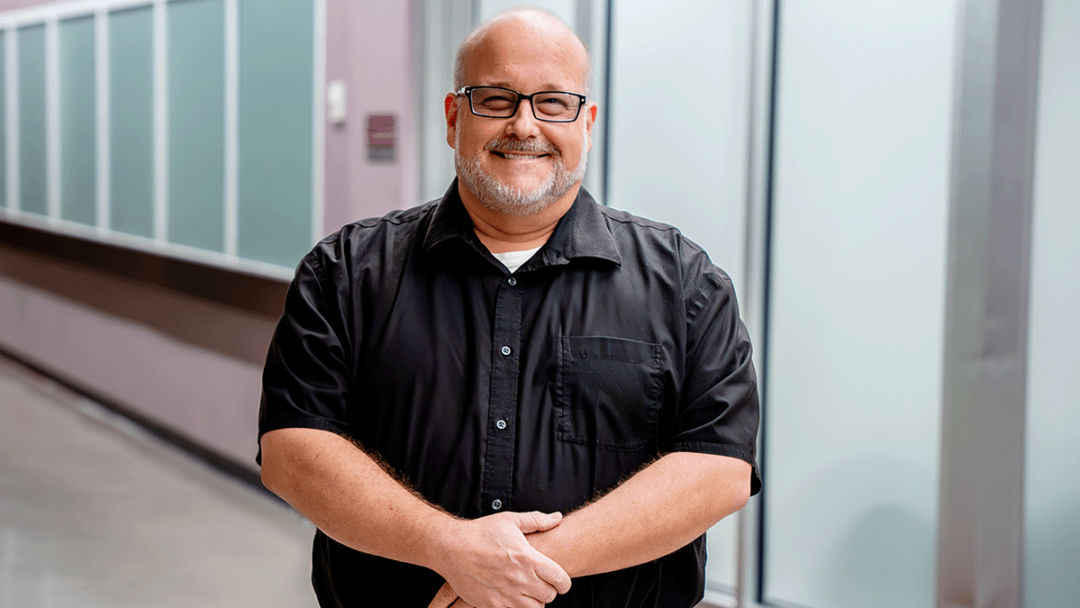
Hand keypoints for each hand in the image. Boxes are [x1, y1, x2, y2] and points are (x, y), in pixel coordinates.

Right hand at [427, 511, 570, 607]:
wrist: (451, 547)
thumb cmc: (481, 532)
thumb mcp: (510, 521)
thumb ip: (537, 520)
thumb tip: (557, 518)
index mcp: (528, 559)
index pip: (561, 579)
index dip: (564, 582)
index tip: (560, 580)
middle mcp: (520, 579)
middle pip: (550, 596)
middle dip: (549, 590)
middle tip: (540, 583)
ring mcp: (506, 595)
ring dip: (534, 601)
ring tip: (526, 591)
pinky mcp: (492, 605)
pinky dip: (516, 607)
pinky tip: (511, 597)